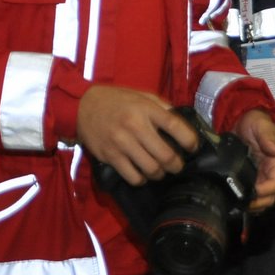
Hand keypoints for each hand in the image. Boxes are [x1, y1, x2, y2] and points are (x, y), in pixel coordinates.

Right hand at [76, 86, 197, 184]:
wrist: (81, 106)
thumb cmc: (116, 100)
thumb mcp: (141, 96)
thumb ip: (162, 108)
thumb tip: (182, 126)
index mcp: (146, 109)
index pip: (176, 128)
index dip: (190, 141)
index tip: (192, 148)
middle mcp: (135, 126)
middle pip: (167, 155)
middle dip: (176, 165)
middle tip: (176, 165)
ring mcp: (121, 142)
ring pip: (152, 169)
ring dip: (160, 173)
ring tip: (159, 170)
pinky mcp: (110, 156)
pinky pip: (133, 177)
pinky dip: (141, 179)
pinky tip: (141, 173)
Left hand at [232, 109, 274, 211]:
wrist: (245, 119)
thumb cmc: (257, 122)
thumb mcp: (262, 126)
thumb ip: (266, 137)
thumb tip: (273, 151)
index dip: (266, 191)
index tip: (253, 193)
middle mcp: (272, 172)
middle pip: (271, 196)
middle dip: (259, 202)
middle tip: (243, 203)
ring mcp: (262, 175)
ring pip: (263, 198)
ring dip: (253, 204)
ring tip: (239, 204)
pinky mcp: (252, 176)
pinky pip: (253, 192)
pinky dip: (247, 199)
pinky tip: (236, 200)